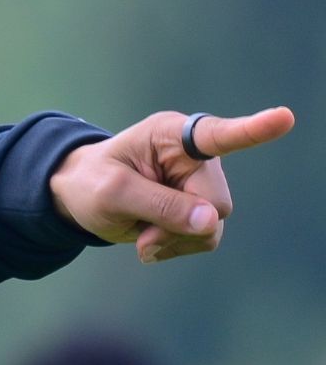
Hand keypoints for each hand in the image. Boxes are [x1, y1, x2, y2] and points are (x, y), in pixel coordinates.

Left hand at [48, 107, 294, 263]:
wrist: (81, 199)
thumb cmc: (91, 183)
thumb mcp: (112, 194)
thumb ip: (160, 205)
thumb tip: (212, 222)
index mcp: (170, 135)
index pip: (217, 135)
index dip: (254, 129)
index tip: (284, 117)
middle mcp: (196, 156)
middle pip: (216, 203)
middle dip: (179, 226)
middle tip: (142, 237)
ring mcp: (201, 183)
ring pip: (213, 227)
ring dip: (176, 241)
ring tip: (141, 237)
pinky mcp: (200, 208)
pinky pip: (205, 238)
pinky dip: (176, 247)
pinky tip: (151, 242)